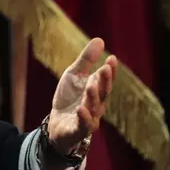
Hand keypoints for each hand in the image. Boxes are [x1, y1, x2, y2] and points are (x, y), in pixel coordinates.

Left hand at [48, 38, 117, 154]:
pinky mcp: (78, 130)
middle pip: (103, 94)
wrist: (56, 124)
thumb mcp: (74, 75)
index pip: (106, 81)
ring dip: (93, 97)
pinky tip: (81, 109)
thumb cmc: (69, 98)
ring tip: (91, 85)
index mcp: (97, 92)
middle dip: (104, 82)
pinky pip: (83, 125)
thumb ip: (86, 60)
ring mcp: (89, 119)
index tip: (112, 58)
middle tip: (104, 69)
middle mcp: (96, 105)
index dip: (110, 71)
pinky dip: (84, 118)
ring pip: (94, 109)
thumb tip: (100, 39)